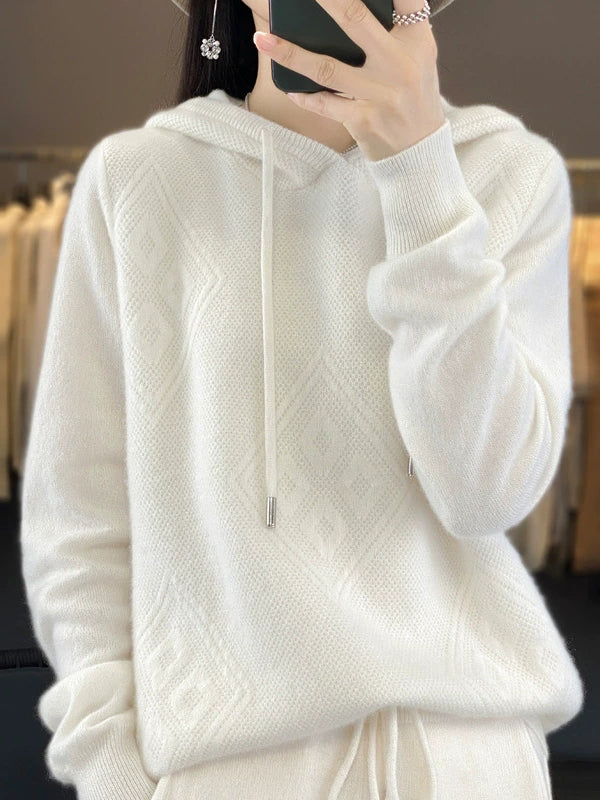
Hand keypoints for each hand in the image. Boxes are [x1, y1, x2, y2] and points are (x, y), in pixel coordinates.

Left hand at [253, 0, 446, 161]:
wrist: (419, 150)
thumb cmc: (413, 96)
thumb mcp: (418, 56)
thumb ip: (397, 26)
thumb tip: (349, 7)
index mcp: (416, 41)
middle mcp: (399, 64)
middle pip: (355, 20)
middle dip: (326, 0)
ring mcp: (380, 94)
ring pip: (326, 68)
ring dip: (290, 54)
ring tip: (262, 38)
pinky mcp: (363, 120)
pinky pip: (325, 105)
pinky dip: (305, 96)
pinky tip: (289, 87)